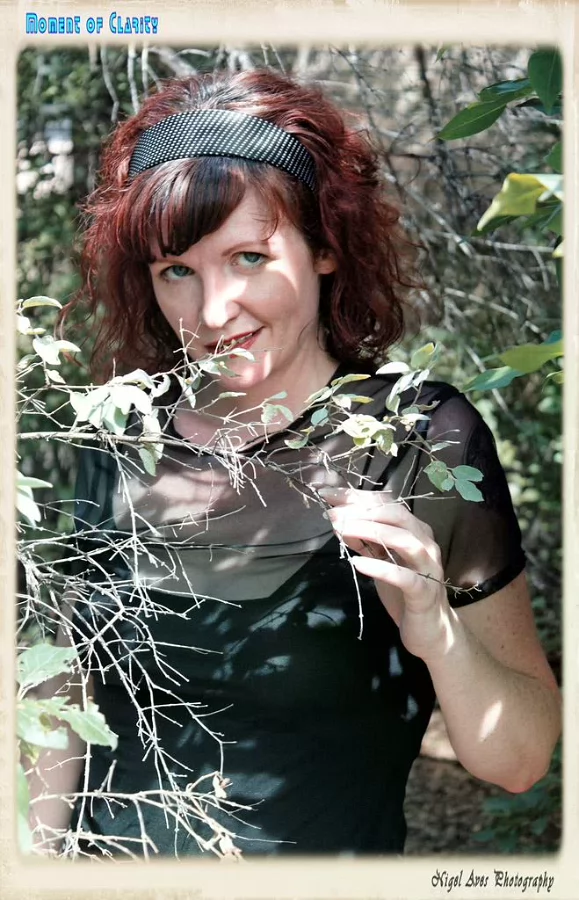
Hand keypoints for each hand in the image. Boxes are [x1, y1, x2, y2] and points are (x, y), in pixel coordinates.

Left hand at [319, 486, 455, 660]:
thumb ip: (365, 540)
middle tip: (332, 512)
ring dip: (371, 531)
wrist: (431, 631)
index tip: (328, 493)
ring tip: (341, 529)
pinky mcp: (424, 592)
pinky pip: (404, 577)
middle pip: (396, 515)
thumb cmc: (404, 592)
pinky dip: (381, 568)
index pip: (385, 504)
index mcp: (414, 530)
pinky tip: (357, 564)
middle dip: (362, 509)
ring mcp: (428, 566)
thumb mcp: (381, 560)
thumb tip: (339, 519)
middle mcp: (424, 542)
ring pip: (403, 540)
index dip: (356, 496)